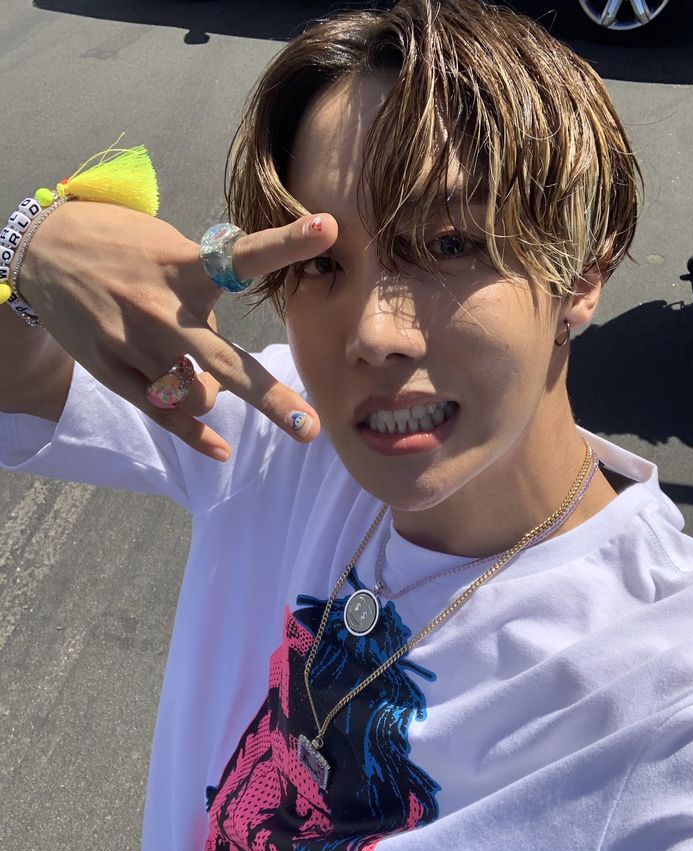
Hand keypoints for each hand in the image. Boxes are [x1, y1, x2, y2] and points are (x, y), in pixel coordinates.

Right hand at [19, 202, 337, 459]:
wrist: (37, 253)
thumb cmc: (116, 245)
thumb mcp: (163, 245)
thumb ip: (202, 286)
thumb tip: (223, 335)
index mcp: (181, 267)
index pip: (241, 256)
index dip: (286, 243)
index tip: (327, 229)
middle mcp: (161, 311)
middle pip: (226, 363)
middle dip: (271, 400)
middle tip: (310, 429)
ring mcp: (134, 346)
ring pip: (198, 396)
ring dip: (211, 392)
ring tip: (195, 372)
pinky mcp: (111, 371)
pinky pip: (162, 414)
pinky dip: (194, 435)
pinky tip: (220, 450)